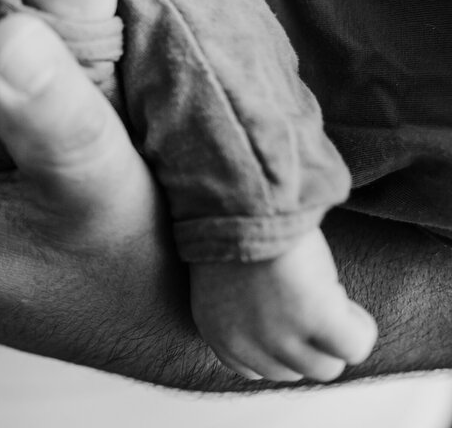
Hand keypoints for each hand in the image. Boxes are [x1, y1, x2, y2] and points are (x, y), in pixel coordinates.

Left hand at [191, 229, 377, 382]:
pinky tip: (346, 303)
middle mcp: (245, 344)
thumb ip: (245, 313)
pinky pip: (353, 346)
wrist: (236, 203)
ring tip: (327, 298)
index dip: (279, 344)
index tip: (286, 315)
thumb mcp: (224, 284)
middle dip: (306, 340)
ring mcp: (280, 338)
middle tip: (308, 298)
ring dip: (333, 336)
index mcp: (217, 333)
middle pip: (293, 371)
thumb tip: (279, 319)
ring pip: (324, 366)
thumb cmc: (229, 230)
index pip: (256, 368)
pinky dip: (358, 328)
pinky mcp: (315, 320)